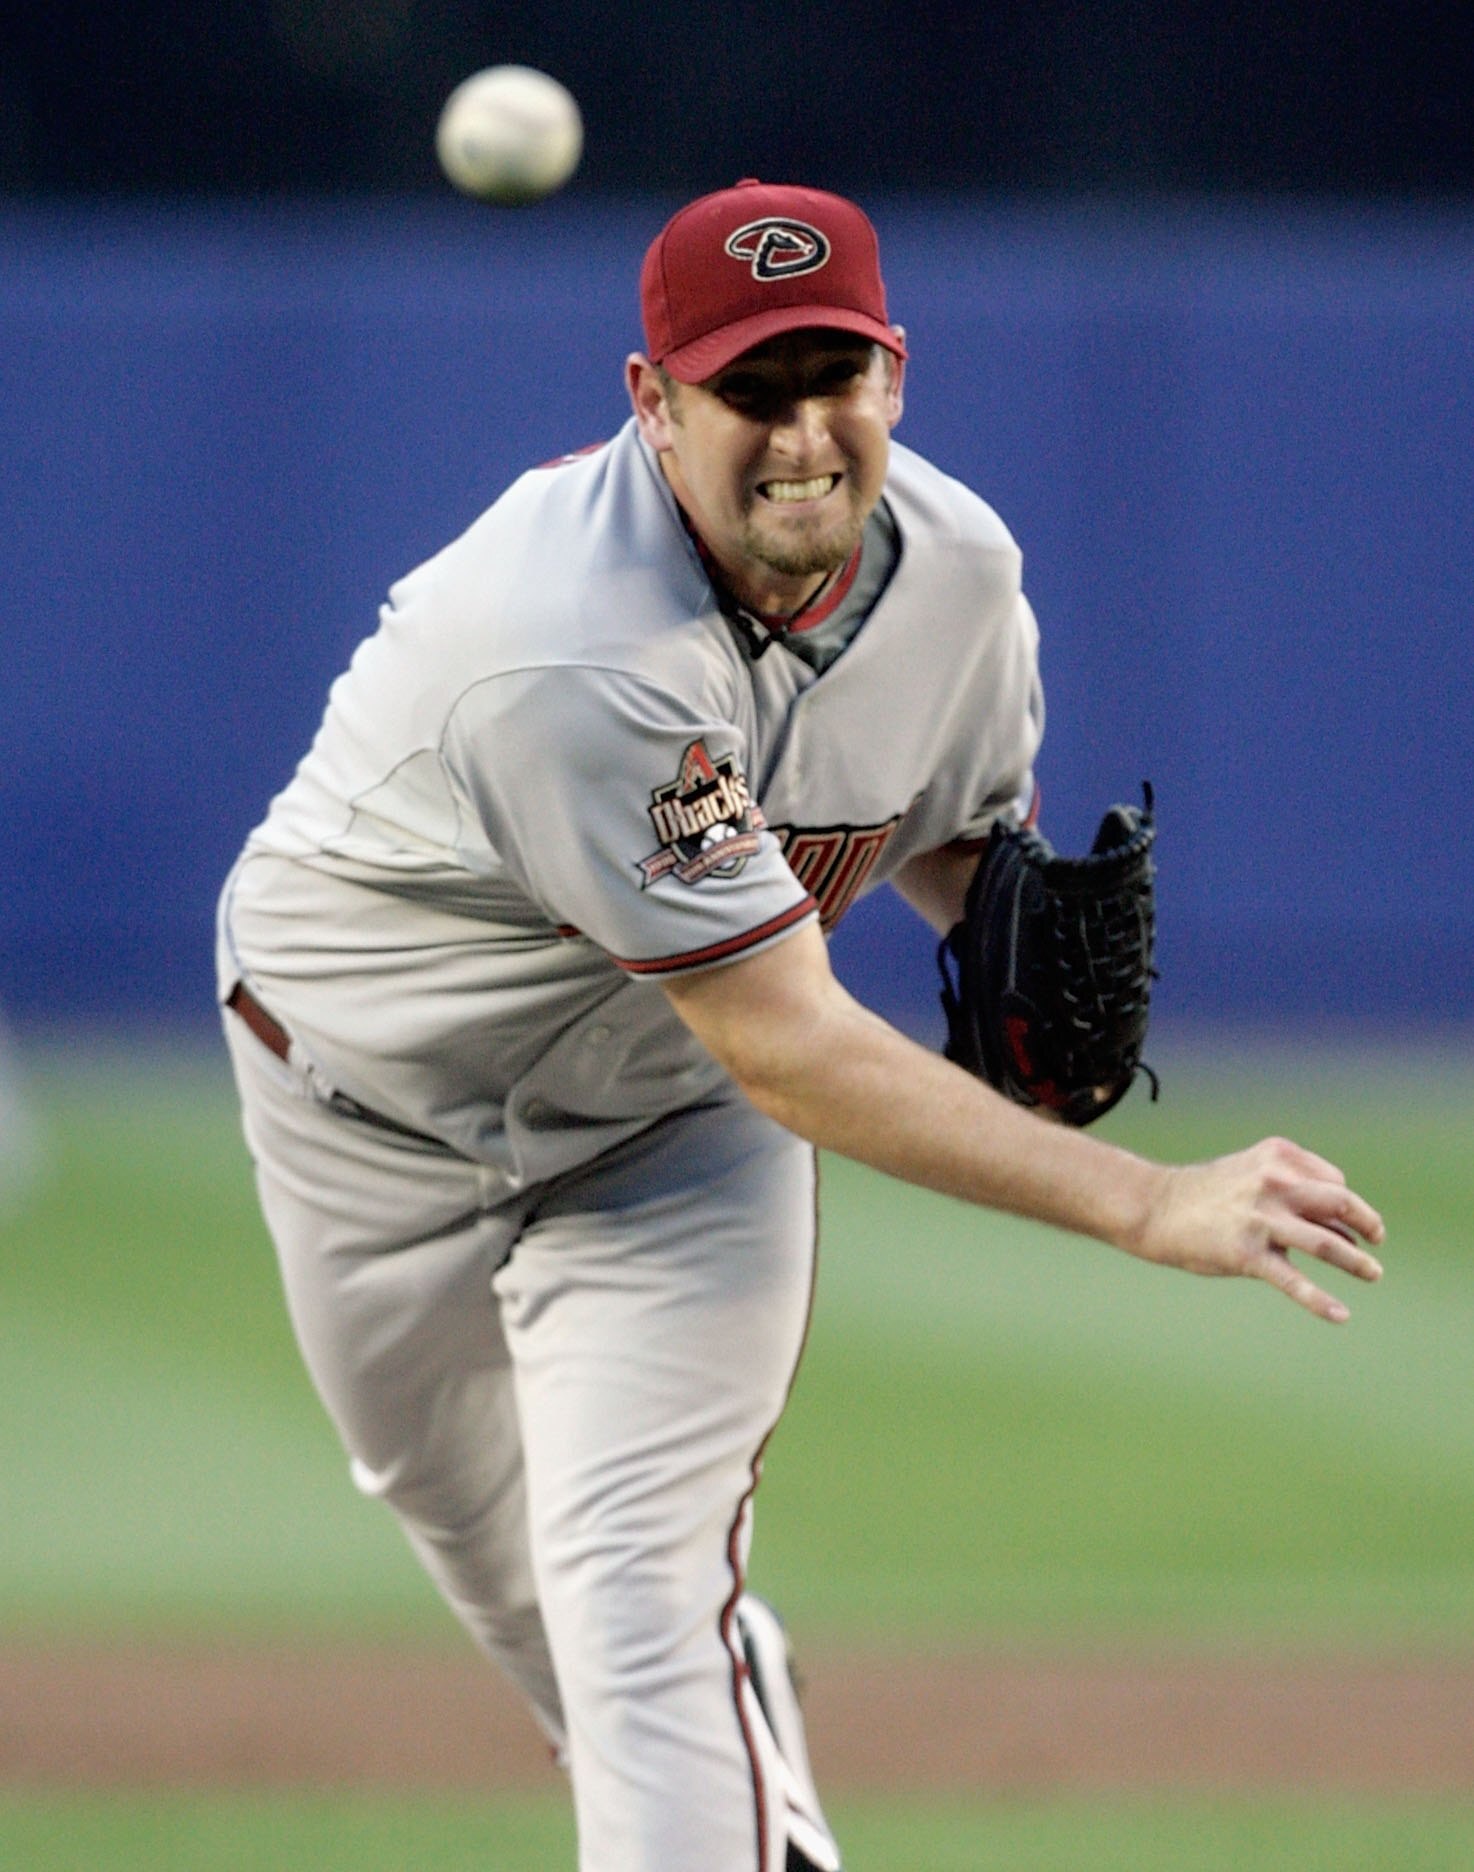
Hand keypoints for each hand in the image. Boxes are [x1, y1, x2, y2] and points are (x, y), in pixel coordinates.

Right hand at [1125, 1137, 1384, 1322]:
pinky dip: (1321, 1301)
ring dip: (1357, 1262)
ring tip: (1373, 1274)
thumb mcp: (1252, 1172)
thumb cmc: (1208, 1193)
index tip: (1346, 1221)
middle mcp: (1274, 1183)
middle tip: (1377, 1239)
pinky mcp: (1247, 1254)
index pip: (1333, 1181)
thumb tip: (1346, 1231)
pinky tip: (1341, 1315)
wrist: (1154, 1207)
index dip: (1344, 1203)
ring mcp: (1261, 1219)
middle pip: (1340, 1203)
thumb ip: (1295, 1191)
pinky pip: (1294, 1281)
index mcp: (1278, 1157)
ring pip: (1326, 1243)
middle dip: (1367, 1222)